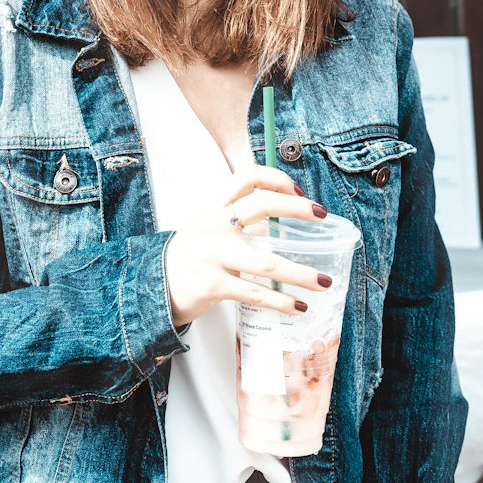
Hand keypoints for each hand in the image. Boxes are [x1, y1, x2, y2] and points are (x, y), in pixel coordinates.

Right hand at [163, 164, 331, 327]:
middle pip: (261, 206)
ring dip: (301, 273)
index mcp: (213, 202)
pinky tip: (298, 306)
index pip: (247, 176)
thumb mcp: (210, 220)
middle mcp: (213, 223)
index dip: (276, 178)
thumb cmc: (194, 249)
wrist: (159, 282)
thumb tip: (286, 211)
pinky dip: (281, 301)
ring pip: (267, 261)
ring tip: (324, 281)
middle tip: (321, 214)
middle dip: (298, 208)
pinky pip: (256, 293)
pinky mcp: (215, 284)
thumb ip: (240, 212)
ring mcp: (214, 254)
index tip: (298, 189)